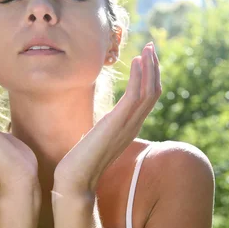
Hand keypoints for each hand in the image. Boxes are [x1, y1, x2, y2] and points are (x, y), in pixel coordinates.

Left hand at [53, 42, 161, 196]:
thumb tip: (97, 123)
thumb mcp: (96, 137)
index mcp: (130, 128)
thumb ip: (103, 128)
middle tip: (151, 47)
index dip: (150, 77)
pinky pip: (135, 95)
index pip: (148, 99)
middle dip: (154, 68)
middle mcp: (133, 125)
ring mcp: (128, 125)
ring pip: (149, 91)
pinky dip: (139, 76)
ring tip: (147, 49)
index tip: (145, 59)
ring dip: (150, 68)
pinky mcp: (117, 123)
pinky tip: (136, 61)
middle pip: (154, 92)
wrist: (74, 179)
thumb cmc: (81, 160)